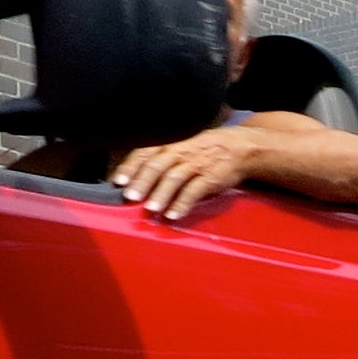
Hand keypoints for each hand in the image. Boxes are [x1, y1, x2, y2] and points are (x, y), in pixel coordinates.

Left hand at [107, 124, 266, 223]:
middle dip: (143, 182)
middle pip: (157, 165)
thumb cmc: (203, 149)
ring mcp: (196, 164)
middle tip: (131, 197)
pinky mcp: (211, 177)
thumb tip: (133, 177)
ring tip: (151, 209)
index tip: (119, 181)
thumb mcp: (179, 146)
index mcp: (169, 144)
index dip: (131, 166)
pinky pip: (194, 191)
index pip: (145, 152)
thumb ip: (159, 158)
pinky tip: (173, 214)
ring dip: (161, 194)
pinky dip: (183, 203)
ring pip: (174, 178)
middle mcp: (180, 152)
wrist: (238, 147)